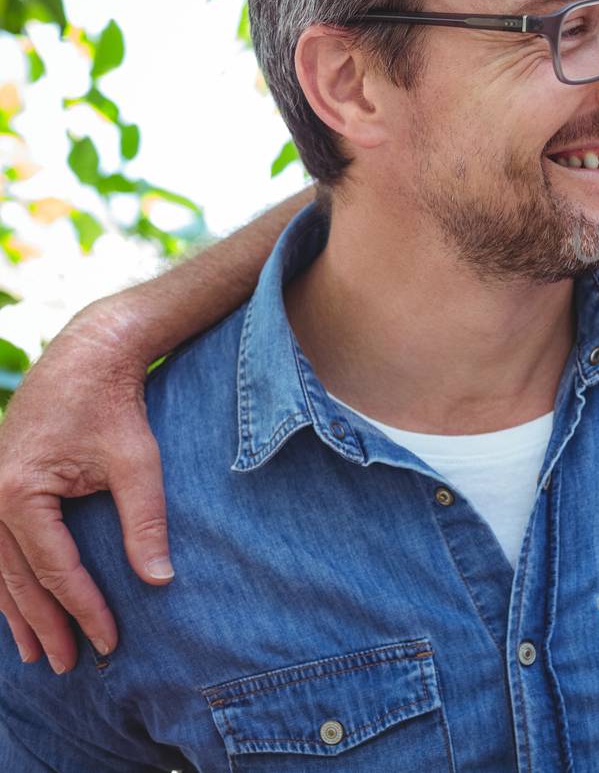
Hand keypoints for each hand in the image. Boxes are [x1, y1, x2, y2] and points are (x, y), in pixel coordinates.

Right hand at [0, 300, 170, 674]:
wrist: (87, 357)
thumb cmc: (115, 407)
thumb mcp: (138, 463)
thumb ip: (145, 522)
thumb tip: (159, 581)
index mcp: (19, 494)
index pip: (55, 571)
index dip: (84, 611)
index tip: (108, 643)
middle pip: (17, 580)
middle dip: (44, 626)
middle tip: (67, 666)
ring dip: (17, 614)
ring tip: (36, 654)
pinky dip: (6, 582)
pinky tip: (17, 610)